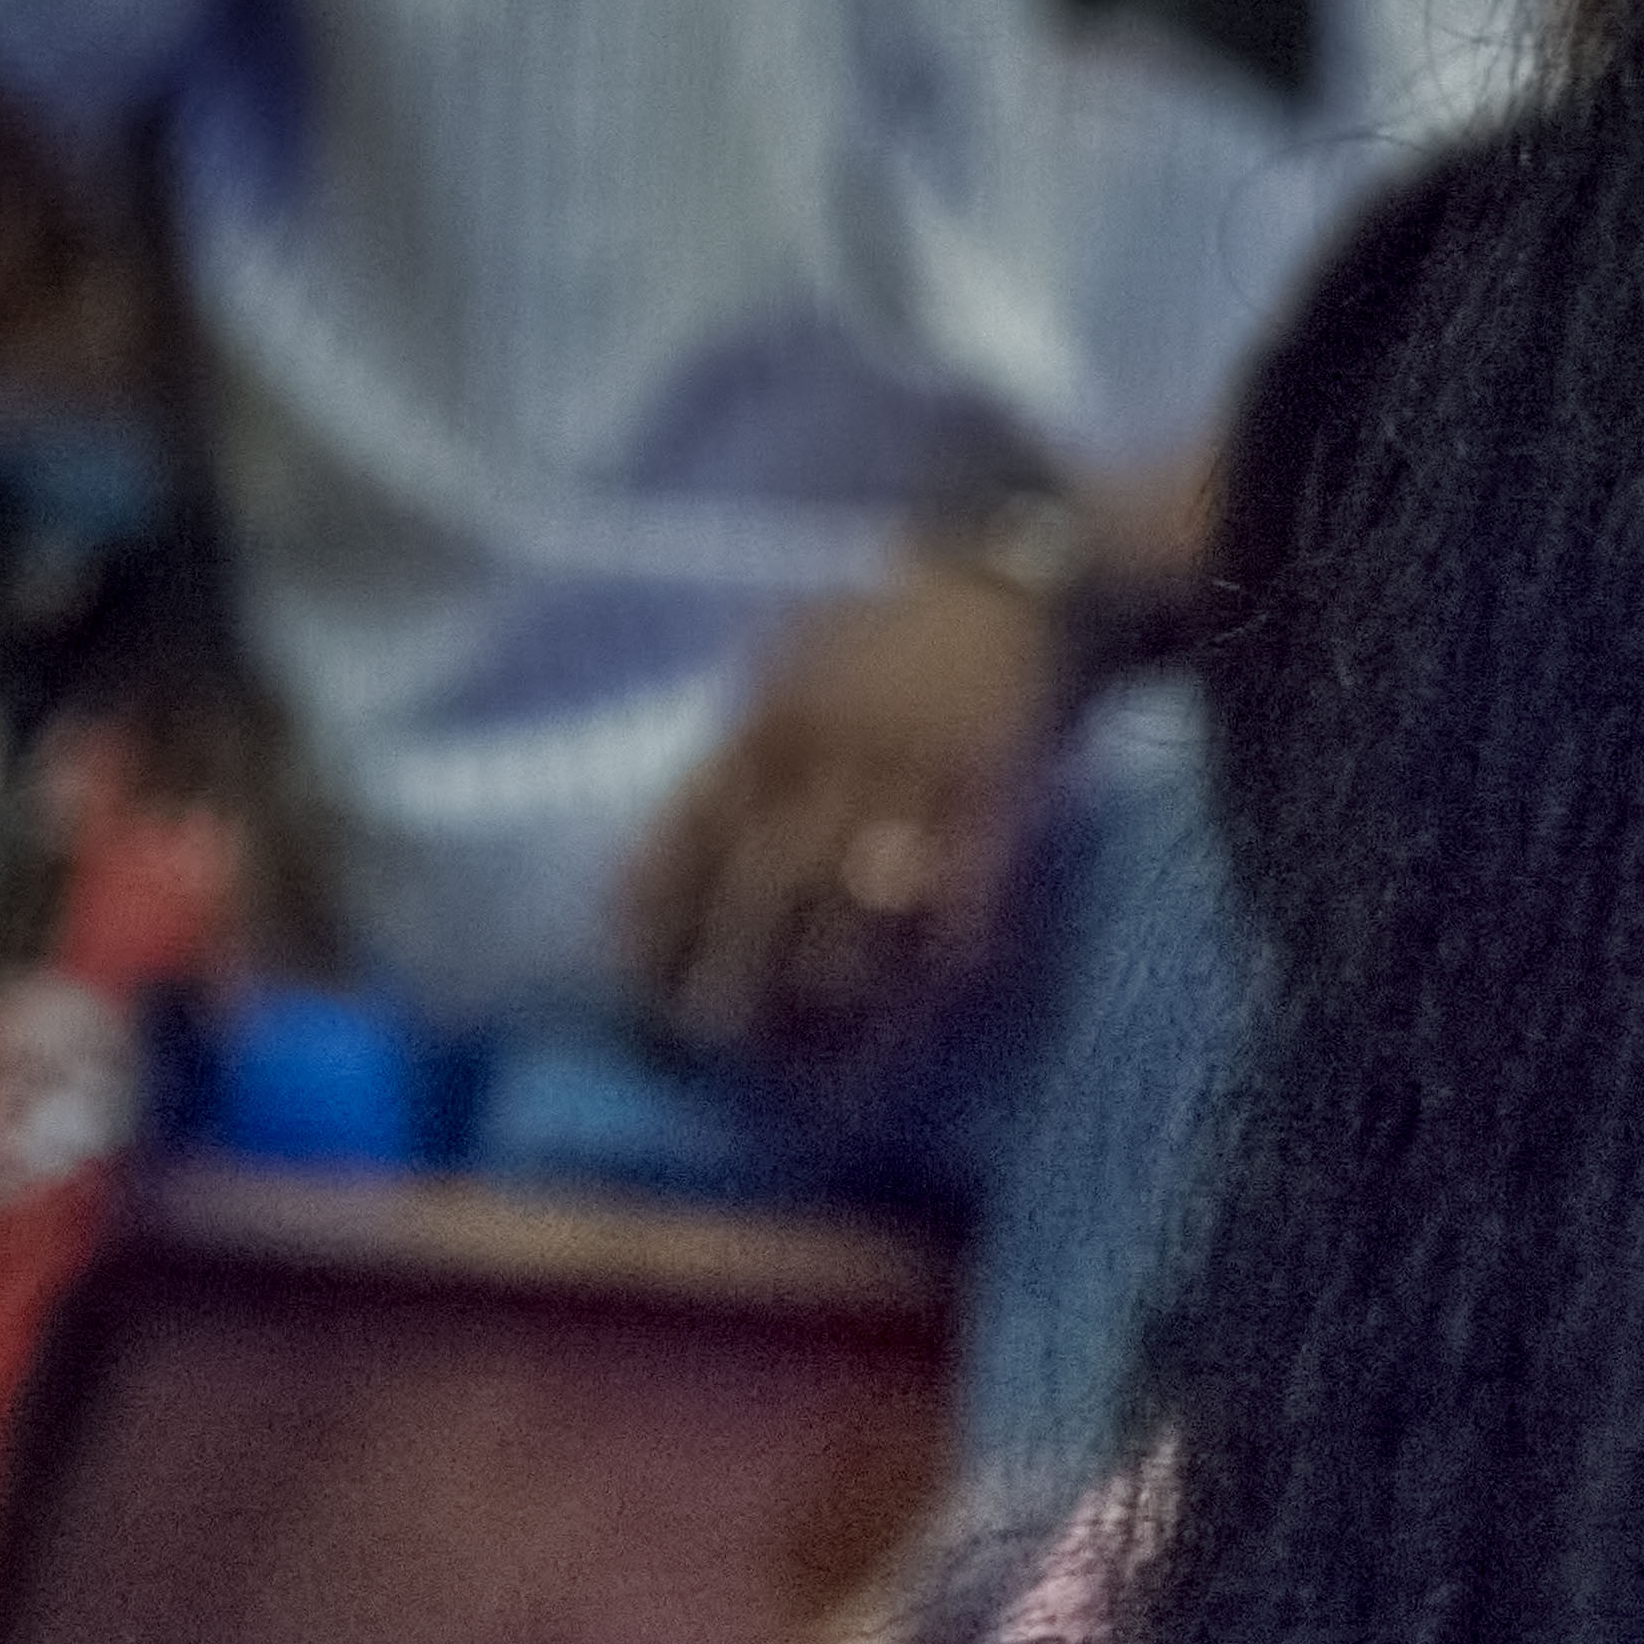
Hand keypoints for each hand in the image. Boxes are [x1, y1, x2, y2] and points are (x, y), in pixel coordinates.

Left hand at [614, 550, 1069, 1070]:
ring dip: (834, 983)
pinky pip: (967, 886)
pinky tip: (930, 1003)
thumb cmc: (886, 636)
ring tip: (816, 1055)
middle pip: (768, 880)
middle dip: (734, 968)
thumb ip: (744, 752)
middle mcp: (829, 750)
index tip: (635, 984)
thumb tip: (689, 849)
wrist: (1008, 588)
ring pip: (860, 898)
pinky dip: (947, 951)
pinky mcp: (993, 791)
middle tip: (714, 1046)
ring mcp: (914, 772)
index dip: (659, 913)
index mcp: (766, 720)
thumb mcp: (788, 667)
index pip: (691, 831)